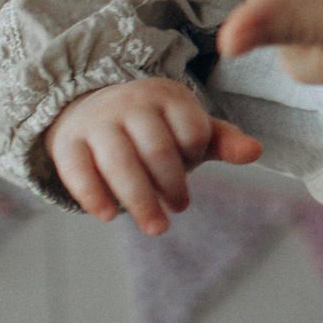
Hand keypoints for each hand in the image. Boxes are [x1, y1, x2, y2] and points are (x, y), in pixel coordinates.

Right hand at [45, 79, 262, 234]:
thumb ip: (223, 141)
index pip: (191, 130)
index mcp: (166, 95)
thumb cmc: (155, 127)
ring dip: (140, 200)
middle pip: (156, 149)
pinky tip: (109, 217)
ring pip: (119, 163)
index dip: (195, 154)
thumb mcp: (191, 128)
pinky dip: (93, 196)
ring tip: (157, 227)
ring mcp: (96, 122)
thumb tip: (255, 152)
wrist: (90, 108)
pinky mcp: (67, 143)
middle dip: (172, 185)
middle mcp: (129, 103)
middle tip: (180, 207)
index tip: (191, 164)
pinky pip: (79, 172)